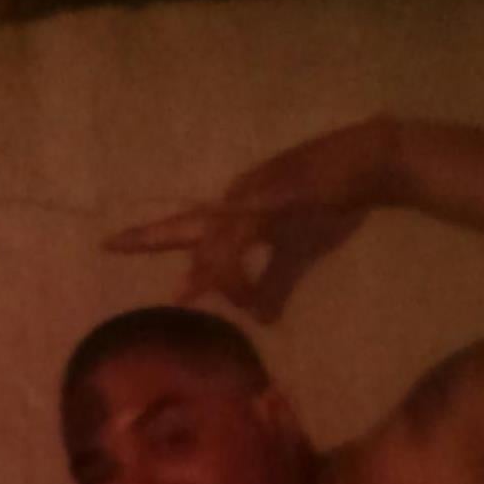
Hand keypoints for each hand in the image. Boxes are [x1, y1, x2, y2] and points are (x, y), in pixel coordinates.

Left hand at [105, 115, 398, 321]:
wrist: (373, 162)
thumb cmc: (334, 203)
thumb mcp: (299, 254)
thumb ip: (276, 285)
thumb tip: (263, 321)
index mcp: (237, 211)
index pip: (188, 229)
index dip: (152, 238)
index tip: (115, 244)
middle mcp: (237, 198)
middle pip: (187, 226)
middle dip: (150, 237)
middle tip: (110, 244)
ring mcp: (256, 193)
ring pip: (219, 239)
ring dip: (216, 274)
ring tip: (218, 299)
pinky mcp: (280, 193)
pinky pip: (249, 230)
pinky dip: (238, 256)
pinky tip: (229, 276)